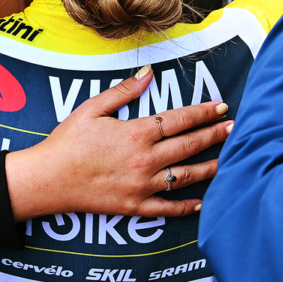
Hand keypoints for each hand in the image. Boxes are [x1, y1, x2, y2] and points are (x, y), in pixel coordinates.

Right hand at [4, 67, 230, 219]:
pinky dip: (186, 207)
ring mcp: (142, 186)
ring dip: (210, 168)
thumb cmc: (67, 141)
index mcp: (137, 133)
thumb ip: (124, 90)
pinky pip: (166, 209)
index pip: (180, 120)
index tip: (221, 107)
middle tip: (235, 129)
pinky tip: (201, 203)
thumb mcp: (92, 108)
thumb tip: (149, 72)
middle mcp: (145, 160)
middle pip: (189, 146)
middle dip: (215, 136)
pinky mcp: (134, 207)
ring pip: (185, 177)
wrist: (47, 179)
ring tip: (229, 161)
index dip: (203, 112)